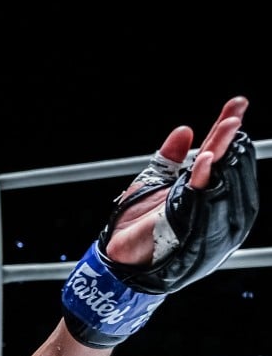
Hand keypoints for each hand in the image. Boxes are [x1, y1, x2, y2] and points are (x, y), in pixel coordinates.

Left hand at [104, 96, 248, 264]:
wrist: (117, 252)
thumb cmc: (136, 220)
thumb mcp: (152, 181)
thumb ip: (169, 157)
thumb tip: (185, 129)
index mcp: (199, 188)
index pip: (219, 155)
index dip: (227, 130)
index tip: (238, 103)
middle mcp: (206, 201)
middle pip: (225, 165)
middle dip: (230, 140)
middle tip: (235, 116)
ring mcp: (200, 215)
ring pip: (219, 180)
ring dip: (223, 153)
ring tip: (228, 127)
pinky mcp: (186, 227)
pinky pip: (199, 200)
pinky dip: (204, 179)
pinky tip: (206, 160)